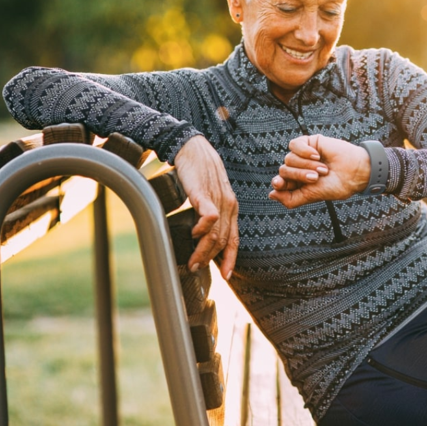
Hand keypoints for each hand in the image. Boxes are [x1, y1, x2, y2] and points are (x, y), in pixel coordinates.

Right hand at [173, 136, 238, 279]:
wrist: (193, 149)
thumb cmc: (200, 173)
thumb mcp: (209, 197)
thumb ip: (209, 216)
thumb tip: (202, 236)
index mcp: (231, 209)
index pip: (234, 239)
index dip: (231, 259)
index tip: (227, 276)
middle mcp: (228, 206)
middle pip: (223, 241)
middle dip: (210, 260)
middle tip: (196, 270)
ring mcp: (218, 200)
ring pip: (216, 233)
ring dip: (203, 251)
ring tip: (192, 262)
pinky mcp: (204, 193)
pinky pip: (209, 216)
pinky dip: (202, 228)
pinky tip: (194, 234)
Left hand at [269, 134, 370, 208]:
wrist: (354, 171)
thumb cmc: (336, 185)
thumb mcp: (312, 196)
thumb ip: (291, 199)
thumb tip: (271, 195)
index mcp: (298, 184)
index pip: (279, 182)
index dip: (278, 182)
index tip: (279, 183)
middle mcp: (298, 169)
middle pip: (284, 170)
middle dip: (299, 175)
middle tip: (316, 178)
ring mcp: (302, 156)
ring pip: (289, 158)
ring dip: (306, 165)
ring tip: (323, 169)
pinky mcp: (308, 143)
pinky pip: (294, 145)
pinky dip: (304, 151)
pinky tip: (316, 155)